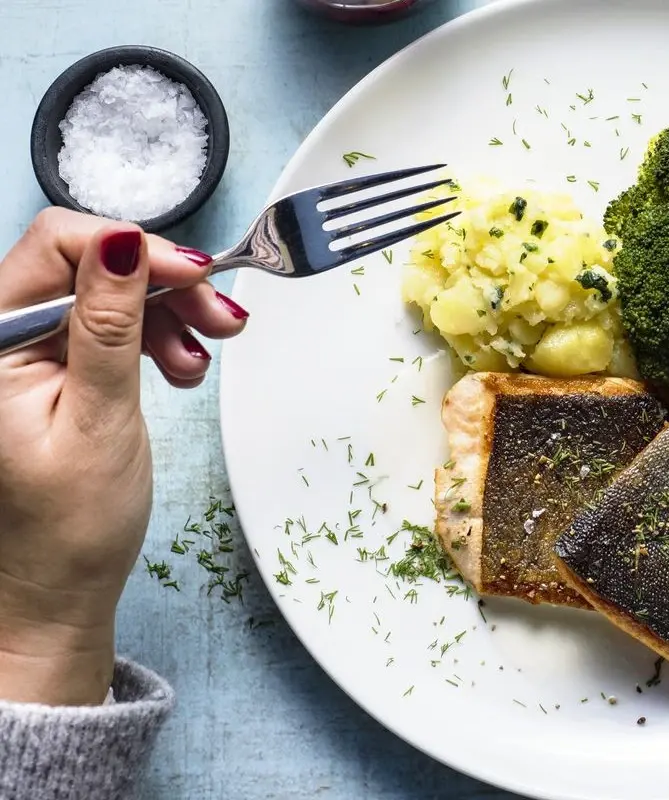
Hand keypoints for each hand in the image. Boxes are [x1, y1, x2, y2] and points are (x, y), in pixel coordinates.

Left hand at [0, 209, 247, 705]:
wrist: (55, 591)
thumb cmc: (65, 530)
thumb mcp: (100, 421)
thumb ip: (108, 328)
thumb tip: (121, 246)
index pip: (57, 245)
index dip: (134, 250)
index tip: (196, 276)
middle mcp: (0, 337)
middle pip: (88, 263)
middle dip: (163, 283)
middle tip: (220, 317)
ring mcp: (25, 352)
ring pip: (108, 291)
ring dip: (168, 313)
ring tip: (204, 355)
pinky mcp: (53, 366)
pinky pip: (109, 325)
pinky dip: (156, 336)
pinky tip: (180, 365)